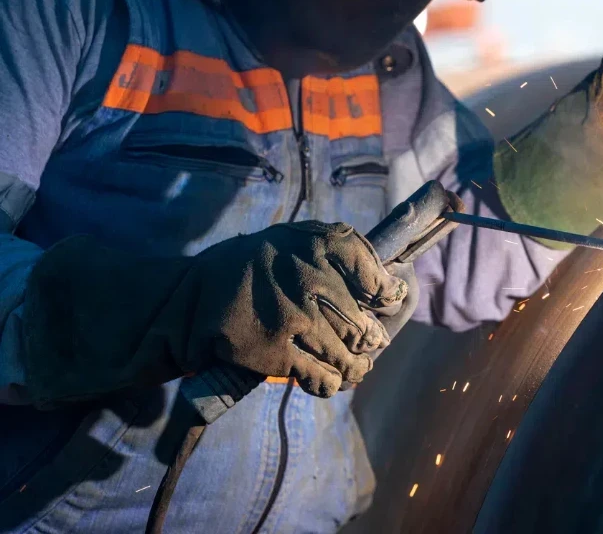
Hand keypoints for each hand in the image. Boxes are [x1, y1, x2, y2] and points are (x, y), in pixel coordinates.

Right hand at [192, 221, 405, 394]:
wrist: (192, 293)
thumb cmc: (258, 267)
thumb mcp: (294, 241)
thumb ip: (337, 255)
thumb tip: (389, 292)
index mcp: (317, 243)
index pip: (369, 270)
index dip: (384, 291)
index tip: (389, 301)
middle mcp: (307, 275)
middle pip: (358, 321)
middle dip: (369, 338)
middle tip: (371, 344)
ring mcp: (291, 315)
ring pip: (344, 352)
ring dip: (355, 367)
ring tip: (358, 369)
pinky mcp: (272, 350)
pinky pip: (318, 375)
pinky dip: (329, 383)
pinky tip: (331, 382)